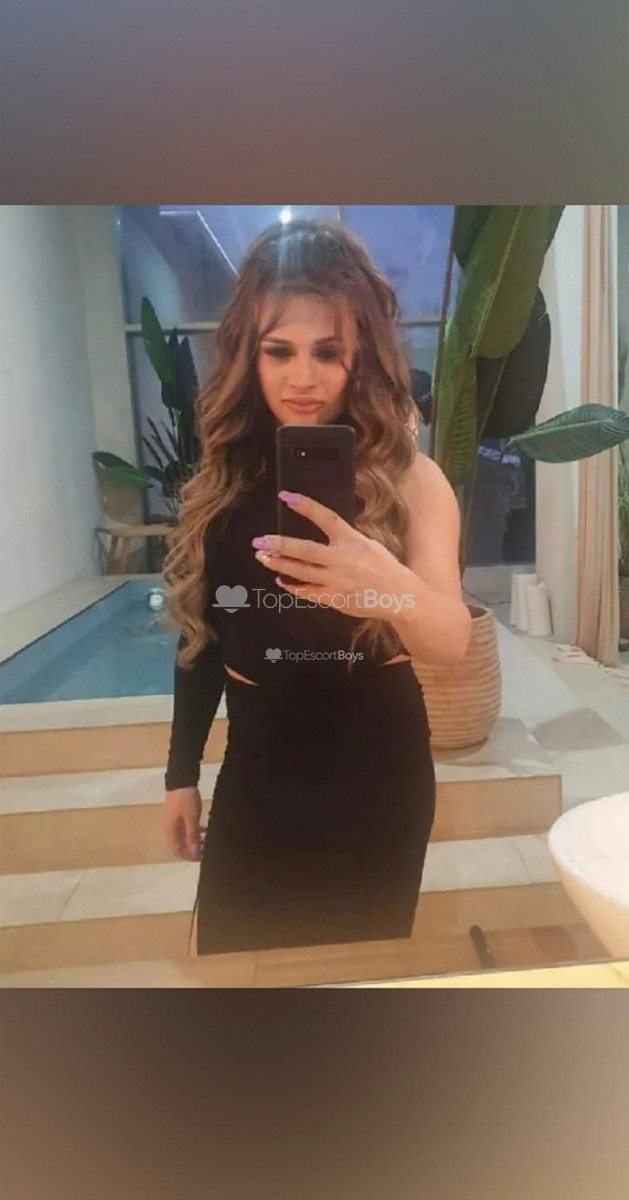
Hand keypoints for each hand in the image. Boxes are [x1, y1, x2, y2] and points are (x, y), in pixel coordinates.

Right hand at [162, 787, 204, 861]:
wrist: (181, 778)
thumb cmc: (186, 798)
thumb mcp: (191, 818)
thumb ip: (193, 836)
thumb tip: (194, 854)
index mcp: (170, 829)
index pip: (176, 850)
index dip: (188, 856)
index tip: (201, 857)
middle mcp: (169, 827)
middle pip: (178, 845)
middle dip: (191, 850)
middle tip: (205, 850)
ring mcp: (172, 820)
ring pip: (182, 837)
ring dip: (193, 841)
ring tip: (206, 841)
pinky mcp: (176, 814)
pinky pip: (184, 828)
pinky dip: (193, 832)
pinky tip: (203, 830)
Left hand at [251, 491, 415, 620]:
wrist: (399, 595)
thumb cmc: (384, 567)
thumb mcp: (368, 544)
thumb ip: (346, 539)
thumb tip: (327, 531)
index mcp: (351, 540)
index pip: (325, 518)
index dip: (305, 506)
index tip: (286, 497)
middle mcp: (341, 559)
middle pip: (304, 550)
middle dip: (279, 544)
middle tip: (259, 541)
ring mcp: (336, 580)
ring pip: (301, 572)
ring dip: (279, 564)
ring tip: (263, 557)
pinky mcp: (334, 598)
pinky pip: (307, 592)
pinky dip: (292, 586)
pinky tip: (281, 581)